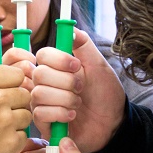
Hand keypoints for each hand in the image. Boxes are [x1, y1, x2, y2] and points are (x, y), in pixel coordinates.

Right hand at [0, 21, 32, 152]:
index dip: (12, 84)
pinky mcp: (10, 144)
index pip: (18, 74)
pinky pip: (25, 135)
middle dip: (16, 102)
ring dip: (17, 120)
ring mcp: (4, 122)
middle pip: (26, 93)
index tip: (1, 94)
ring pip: (28, 114)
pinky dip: (15, 139)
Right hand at [31, 28, 126, 152]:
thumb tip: (71, 29)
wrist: (113, 123)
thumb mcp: (99, 65)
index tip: (77, 66)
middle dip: (65, 81)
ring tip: (78, 103)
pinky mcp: (43, 122)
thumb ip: (84, 45)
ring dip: (65, 99)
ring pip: (39, 94)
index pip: (42, 55)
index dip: (57, 59)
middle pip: (38, 74)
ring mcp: (42, 102)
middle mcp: (46, 83)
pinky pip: (40, 113)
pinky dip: (60, 113)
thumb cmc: (106, 94)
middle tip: (81, 88)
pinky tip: (72, 116)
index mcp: (57, 67)